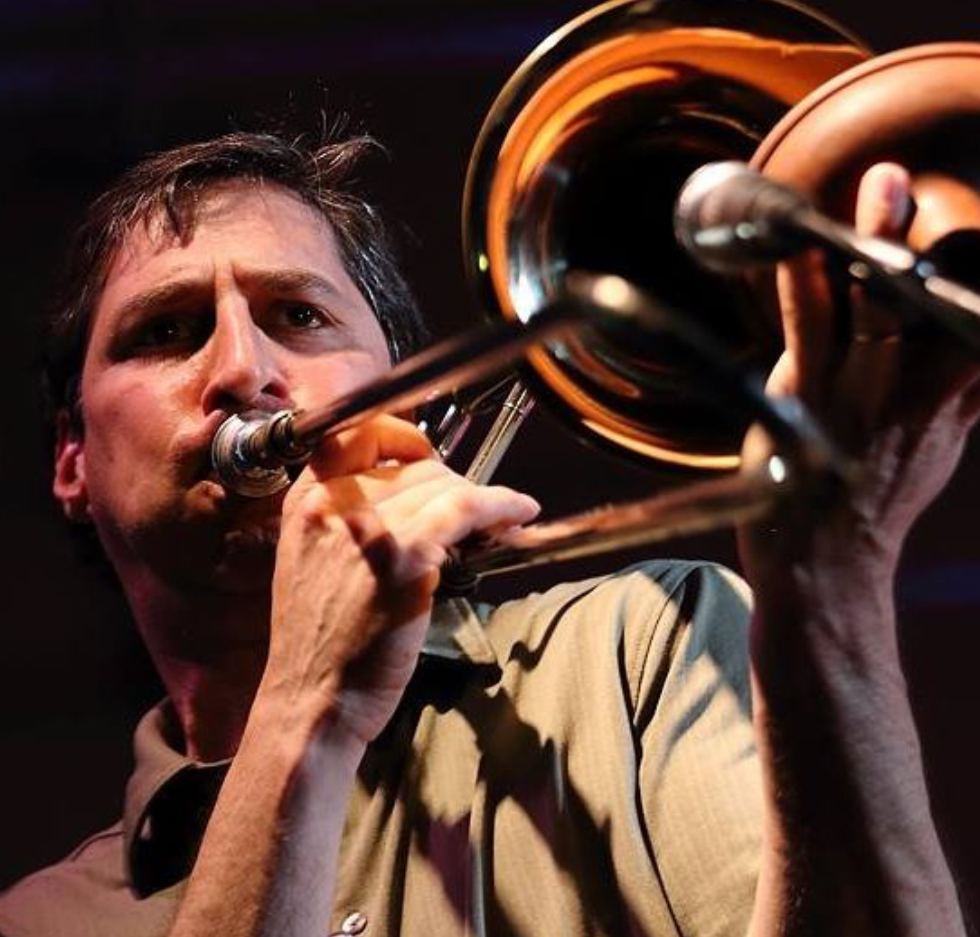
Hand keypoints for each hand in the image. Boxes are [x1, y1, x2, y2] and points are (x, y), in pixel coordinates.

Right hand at [257, 414, 538, 745]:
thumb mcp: (311, 562)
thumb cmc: (318, 644)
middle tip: (473, 510)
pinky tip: (518, 512)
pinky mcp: (404, 558)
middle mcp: (333, 505)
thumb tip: (414, 495)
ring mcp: (370, 529)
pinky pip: (466, 508)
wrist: (310, 701)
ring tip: (502, 516)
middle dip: (452, 483)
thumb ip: (348, 520)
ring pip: (445, 484)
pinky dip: (501, 505)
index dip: (402, 438)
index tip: (429, 456)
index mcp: (306, 502)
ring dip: (482, 498)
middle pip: (414, 466)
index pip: (356, 433)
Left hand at [740, 163, 979, 593]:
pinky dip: (803, 282)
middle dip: (951, 243)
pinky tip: (794, 242)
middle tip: (944, 191)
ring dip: (879, 240)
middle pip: (942, 303)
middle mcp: (916, 391)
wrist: (825, 560)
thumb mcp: (941, 448)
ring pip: (879, 305)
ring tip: (884, 184)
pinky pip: (807, 329)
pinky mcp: (804, 396)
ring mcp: (859, 391)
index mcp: (953, 399)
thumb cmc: (879, 496)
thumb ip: (966, 396)